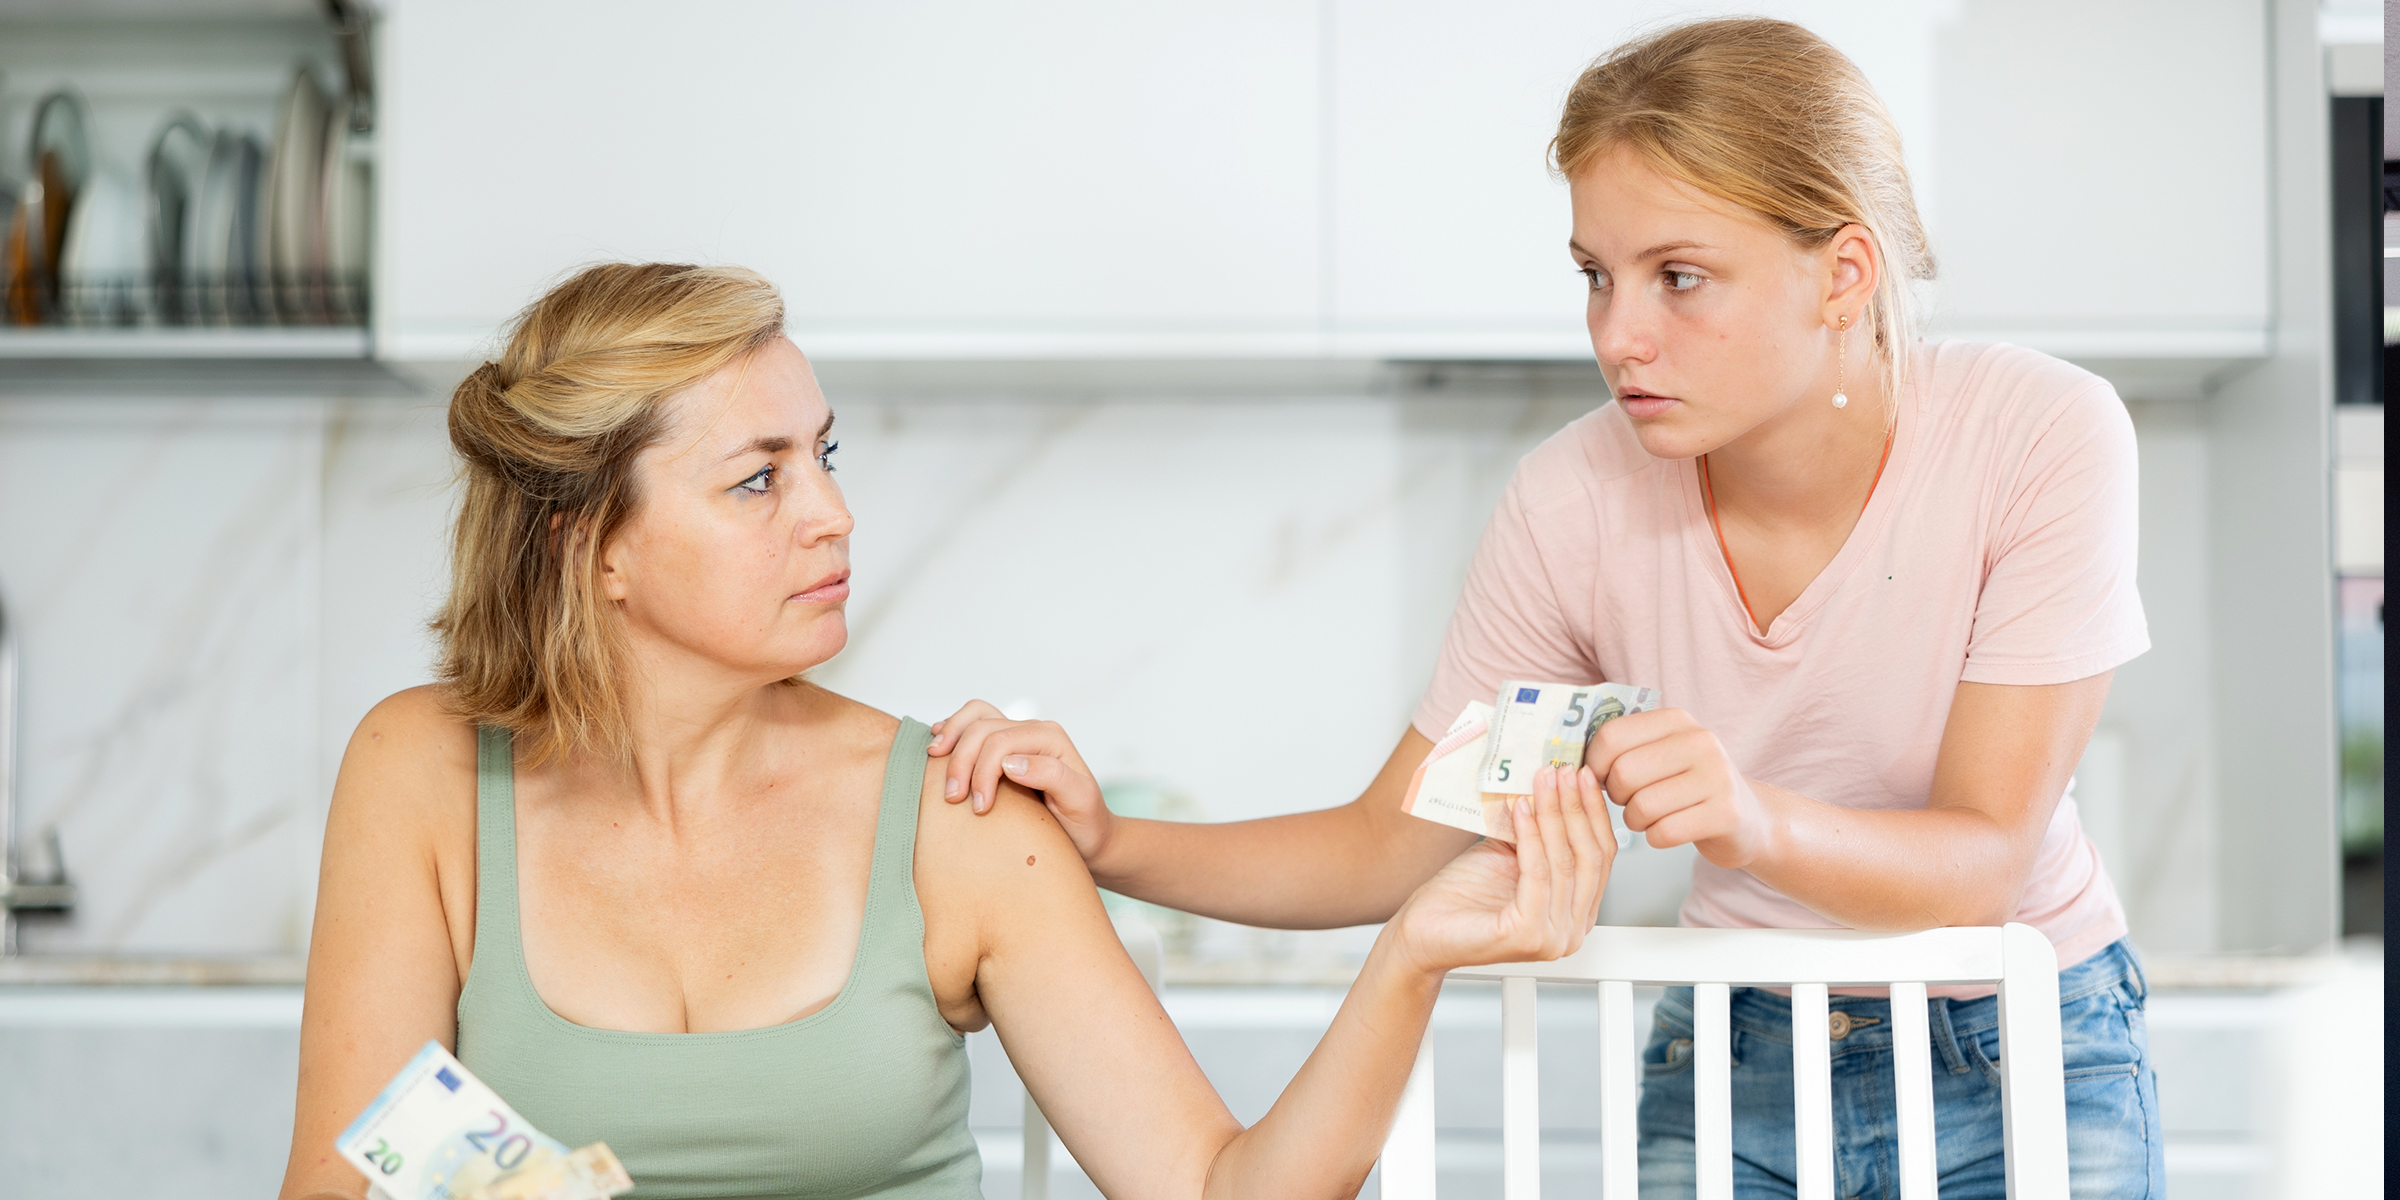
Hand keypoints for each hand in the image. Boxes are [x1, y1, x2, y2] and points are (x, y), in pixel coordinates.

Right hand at [926, 699, 1113, 863]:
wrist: (1089, 835)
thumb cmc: (1085, 822)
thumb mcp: (1079, 801)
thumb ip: (1051, 775)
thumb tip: (1010, 762)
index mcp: (1050, 738)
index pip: (1001, 742)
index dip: (982, 771)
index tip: (978, 809)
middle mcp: (1032, 731)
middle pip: (983, 728)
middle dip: (961, 761)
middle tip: (952, 798)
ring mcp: (1016, 737)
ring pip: (975, 718)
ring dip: (952, 739)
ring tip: (934, 760)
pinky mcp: (1003, 749)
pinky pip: (973, 725)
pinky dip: (953, 731)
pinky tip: (939, 747)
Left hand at [1386, 765, 1615, 975]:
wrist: (1423, 930)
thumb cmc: (1462, 897)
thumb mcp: (1510, 854)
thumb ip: (1538, 831)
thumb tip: (1554, 782)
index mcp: (1576, 914)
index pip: (1601, 857)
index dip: (1593, 812)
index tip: (1584, 775)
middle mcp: (1571, 932)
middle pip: (1589, 858)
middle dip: (1576, 807)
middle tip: (1565, 772)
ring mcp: (1552, 938)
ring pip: (1564, 862)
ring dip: (1554, 813)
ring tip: (1543, 781)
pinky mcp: (1527, 935)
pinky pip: (1537, 873)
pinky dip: (1531, 836)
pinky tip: (1522, 808)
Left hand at [1584, 707, 1778, 869]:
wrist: (1746, 819)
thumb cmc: (1687, 786)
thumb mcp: (1662, 753)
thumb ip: (1622, 747)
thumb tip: (1569, 761)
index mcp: (1677, 720)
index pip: (1611, 736)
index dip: (1594, 763)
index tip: (1599, 777)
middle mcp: (1700, 742)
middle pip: (1623, 773)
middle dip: (1616, 795)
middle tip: (1629, 800)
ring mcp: (1716, 777)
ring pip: (1641, 806)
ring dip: (1635, 820)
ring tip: (1649, 815)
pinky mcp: (1724, 814)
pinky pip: (1663, 832)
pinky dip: (1655, 837)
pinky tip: (1668, 830)